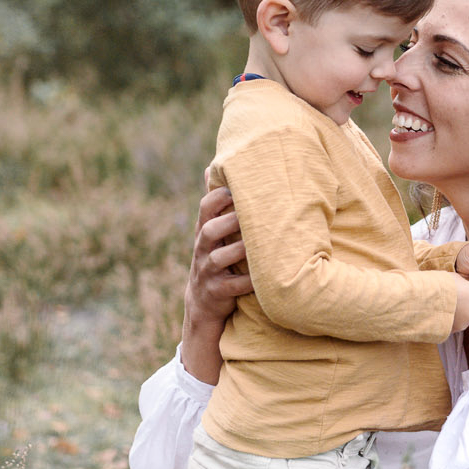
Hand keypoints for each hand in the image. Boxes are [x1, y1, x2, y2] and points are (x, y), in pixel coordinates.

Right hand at [185, 186, 255, 326]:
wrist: (203, 302)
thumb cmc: (216, 256)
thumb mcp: (211, 230)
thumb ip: (215, 202)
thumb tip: (212, 166)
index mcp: (204, 230)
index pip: (206, 207)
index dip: (220, 196)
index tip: (239, 189)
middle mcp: (203, 249)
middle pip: (208, 230)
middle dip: (228, 221)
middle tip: (251, 213)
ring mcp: (208, 271)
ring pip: (219, 258)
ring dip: (239, 250)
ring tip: (259, 243)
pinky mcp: (218, 292)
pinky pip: (233, 286)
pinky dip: (248, 281)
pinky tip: (265, 275)